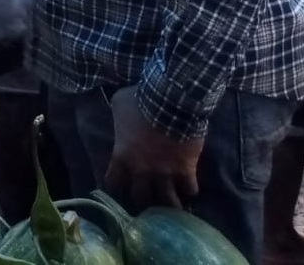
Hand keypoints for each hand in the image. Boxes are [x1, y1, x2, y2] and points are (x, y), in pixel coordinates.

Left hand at [104, 86, 202, 210]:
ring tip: (170, 205)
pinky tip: (189, 188)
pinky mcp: (187, 169)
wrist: (171, 101)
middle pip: (140, 197)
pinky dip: (190, 190)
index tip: (120, 184)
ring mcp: (166, 172)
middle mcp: (142, 170)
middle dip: (142, 198)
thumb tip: (117, 112)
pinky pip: (190, 189)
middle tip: (146, 198)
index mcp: (123, 156)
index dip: (116, 184)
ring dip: (168, 202)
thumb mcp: (119, 103)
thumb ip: (117, 114)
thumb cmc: (141, 100)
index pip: (113, 182)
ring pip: (167, 200)